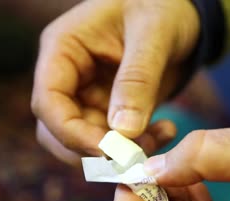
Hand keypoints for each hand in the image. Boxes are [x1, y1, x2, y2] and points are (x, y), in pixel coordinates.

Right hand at [31, 0, 199, 164]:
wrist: (181, 13)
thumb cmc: (161, 8)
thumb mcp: (153, 35)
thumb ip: (137, 80)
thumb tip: (124, 132)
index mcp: (63, 48)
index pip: (48, 101)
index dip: (71, 133)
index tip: (108, 151)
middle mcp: (70, 75)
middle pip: (61, 129)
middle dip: (96, 149)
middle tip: (135, 156)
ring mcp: (89, 94)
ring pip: (88, 140)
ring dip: (121, 152)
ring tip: (159, 138)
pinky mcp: (111, 107)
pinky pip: (115, 139)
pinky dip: (138, 144)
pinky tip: (165, 131)